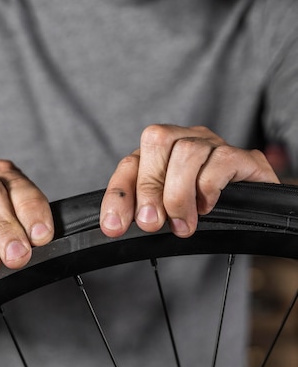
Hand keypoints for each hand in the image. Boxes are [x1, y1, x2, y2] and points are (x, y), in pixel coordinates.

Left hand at [100, 124, 279, 238]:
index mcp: (159, 154)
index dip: (119, 194)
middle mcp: (184, 140)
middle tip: (151, 224)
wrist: (252, 215)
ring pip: (187, 152)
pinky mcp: (243, 157)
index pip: (129, 164)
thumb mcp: (165, 214)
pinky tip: (207, 206)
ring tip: (182, 224)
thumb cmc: (201, 212)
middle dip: (149, 189)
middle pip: (156, 142)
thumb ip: (144, 213)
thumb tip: (119, 225)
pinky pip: (220, 162)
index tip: (113, 226)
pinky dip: (208, 188)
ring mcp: (214, 145)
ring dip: (179, 194)